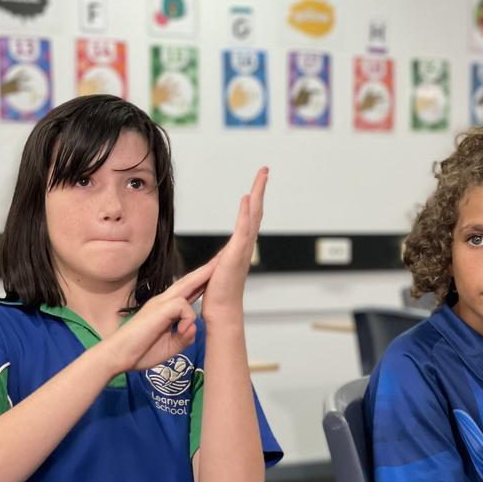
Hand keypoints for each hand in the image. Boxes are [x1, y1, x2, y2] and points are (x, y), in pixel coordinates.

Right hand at [99, 256, 218, 374]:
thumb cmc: (140, 351)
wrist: (119, 355)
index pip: (188, 292)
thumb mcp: (170, 346)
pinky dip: (187, 320)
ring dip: (205, 275)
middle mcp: (164, 301)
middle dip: (207, 268)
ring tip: (220, 263)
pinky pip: (184, 307)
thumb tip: (195, 328)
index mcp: (165, 309)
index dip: (201, 282)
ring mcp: (161, 302)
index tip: (214, 274)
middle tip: (223, 257)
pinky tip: (182, 331)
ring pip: (188, 284)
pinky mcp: (160, 308)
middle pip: (189, 280)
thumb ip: (185, 336)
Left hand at [201, 167, 267, 325]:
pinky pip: (243, 230)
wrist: (221, 311)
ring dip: (258, 194)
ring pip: (254, 216)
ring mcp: (242, 249)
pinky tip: (247, 198)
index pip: (249, 217)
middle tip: (265, 170)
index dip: (254, 199)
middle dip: (260, 189)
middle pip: (256, 211)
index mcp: (240, 247)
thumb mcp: (218, 271)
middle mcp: (245, 245)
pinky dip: (246, 213)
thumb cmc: (219, 296)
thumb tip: (223, 258)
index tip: (257, 183)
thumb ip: (223, 261)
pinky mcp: (236, 255)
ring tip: (261, 176)